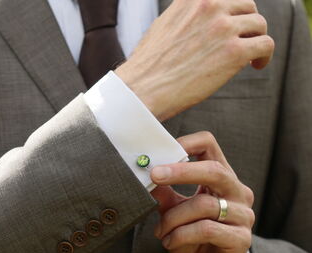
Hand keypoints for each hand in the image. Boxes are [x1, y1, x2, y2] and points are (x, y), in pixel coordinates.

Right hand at [115, 0, 273, 120]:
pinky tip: (256, 66)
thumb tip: (195, 23)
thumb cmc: (149, 67)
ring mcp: (223, 28)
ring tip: (250, 58)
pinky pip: (265, 45)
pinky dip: (265, 56)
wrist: (143, 89)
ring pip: (259, 25)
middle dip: (247, 25)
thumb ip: (184, 17)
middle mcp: (210, 6)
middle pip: (247, 7)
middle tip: (243, 42)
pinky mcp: (234, 53)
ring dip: (256, 41)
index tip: (233, 25)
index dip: (233, 11)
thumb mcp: (164, 26)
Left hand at [151, 132, 253, 252]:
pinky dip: (182, 235)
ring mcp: (243, 216)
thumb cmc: (190, 240)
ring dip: (174, 217)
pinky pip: (207, 229)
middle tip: (154, 175)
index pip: (210, 146)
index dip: (187, 142)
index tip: (161, 151)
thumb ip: (165, 194)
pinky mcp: (241, 239)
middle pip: (214, 170)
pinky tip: (170, 243)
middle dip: (180, 171)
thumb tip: (148, 174)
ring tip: (160, 231)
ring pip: (204, 204)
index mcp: (221, 179)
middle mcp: (237, 193)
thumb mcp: (174, 213)